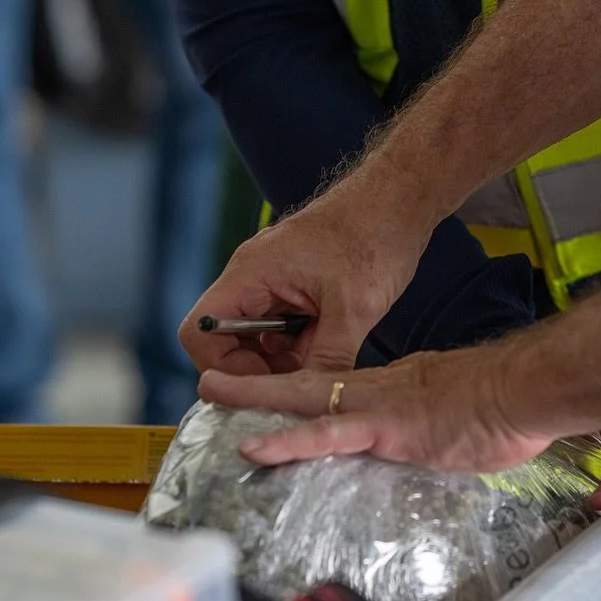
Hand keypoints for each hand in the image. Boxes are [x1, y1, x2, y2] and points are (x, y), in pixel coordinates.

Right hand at [181, 186, 436, 377]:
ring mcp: (272, 277)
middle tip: (297, 384)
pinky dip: (297, 343)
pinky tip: (328, 346)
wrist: (400, 197)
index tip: (265, 385)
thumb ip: (328, 359)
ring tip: (321, 361)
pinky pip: (278, 323)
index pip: (200, 332)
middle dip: (256, 367)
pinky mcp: (292, 281)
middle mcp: (252, 274)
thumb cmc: (375, 235)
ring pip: (254, 334)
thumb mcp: (355, 308)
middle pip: (224, 338)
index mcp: (251, 272)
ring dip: (281, 357)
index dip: (224, 369)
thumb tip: (313, 404)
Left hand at [199, 342, 555, 475]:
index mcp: (398, 388)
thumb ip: (451, 433)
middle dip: (261, 381)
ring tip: (212, 392)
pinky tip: (253, 447)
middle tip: (216, 379)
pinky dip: (287, 439)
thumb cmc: (512, 407)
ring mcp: (378, 405)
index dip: (304, 391)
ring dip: (256, 396)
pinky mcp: (384, 426)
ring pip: (304, 397)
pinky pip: (326, 434)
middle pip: (309, 383)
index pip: (342, 389)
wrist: (527, 390)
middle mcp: (379, 388)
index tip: (275, 394)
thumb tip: (457, 444)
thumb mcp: (469, 420)